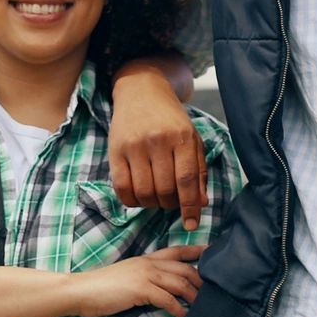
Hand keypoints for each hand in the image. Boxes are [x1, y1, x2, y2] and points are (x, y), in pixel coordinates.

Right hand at [68, 245, 202, 316]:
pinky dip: (179, 310)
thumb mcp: (126, 277)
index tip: (212, 254)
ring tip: (204, 309)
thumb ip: (144, 278)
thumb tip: (159, 289)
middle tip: (215, 293)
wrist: (79, 291)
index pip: (177, 250)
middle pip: (185, 268)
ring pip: (180, 283)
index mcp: (146, 259)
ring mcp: (145, 275)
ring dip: (195, 297)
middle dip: (202, 281)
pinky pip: (168, 300)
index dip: (196, 251)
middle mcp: (149, 263)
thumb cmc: (100, 288)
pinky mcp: (141, 290)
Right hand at [109, 65, 206, 229]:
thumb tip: (201, 203)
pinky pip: (121, 188)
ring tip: (156, 197)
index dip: (190, 206)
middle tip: (171, 202)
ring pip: (144, 192)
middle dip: (170, 205)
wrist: (141, 92)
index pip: (187, 180)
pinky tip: (139, 196)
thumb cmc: (171, 120)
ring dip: (152, 204)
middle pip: (165, 189)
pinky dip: (131, 200)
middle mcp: (157, 141)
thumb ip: (198, 171)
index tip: (191, 224)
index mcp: (181, 138)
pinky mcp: (115, 151)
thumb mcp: (192, 140)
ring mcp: (134, 146)